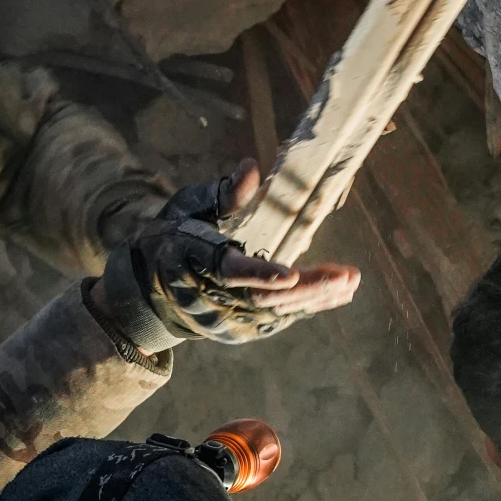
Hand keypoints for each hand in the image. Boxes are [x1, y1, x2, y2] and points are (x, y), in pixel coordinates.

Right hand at [99, 161, 359, 350]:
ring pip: (276, 312)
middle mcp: (209, 300)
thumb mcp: (188, 208)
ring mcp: (226, 321)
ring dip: (317, 297)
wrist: (150, 293)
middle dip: (308, 289)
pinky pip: (279, 319)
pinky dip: (310, 306)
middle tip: (346, 275)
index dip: (260, 274)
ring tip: (350, 281)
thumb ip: (221, 194)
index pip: (229, 271)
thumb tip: (251, 169)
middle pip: (263, 300)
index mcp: (193, 263)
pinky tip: (338, 293)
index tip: (292, 272)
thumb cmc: (174, 240)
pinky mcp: (240, 330)